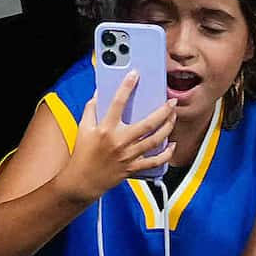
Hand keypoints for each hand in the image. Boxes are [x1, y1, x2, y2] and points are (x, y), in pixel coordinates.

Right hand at [59, 69, 176, 199]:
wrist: (83, 180)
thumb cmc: (82, 153)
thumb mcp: (82, 128)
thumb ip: (91, 109)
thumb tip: (99, 94)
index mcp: (105, 129)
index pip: (117, 103)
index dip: (127, 87)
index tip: (135, 75)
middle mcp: (119, 141)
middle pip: (148, 124)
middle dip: (163, 111)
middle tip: (171, 102)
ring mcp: (129, 156)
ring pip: (155, 140)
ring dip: (168, 127)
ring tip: (173, 117)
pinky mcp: (134, 167)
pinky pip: (155, 161)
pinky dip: (166, 154)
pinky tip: (172, 144)